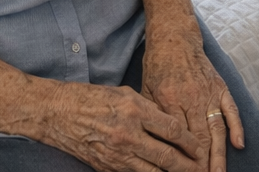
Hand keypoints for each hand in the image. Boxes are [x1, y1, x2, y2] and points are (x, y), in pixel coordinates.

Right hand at [38, 80, 200, 171]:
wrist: (56, 113)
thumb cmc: (91, 98)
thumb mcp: (125, 94)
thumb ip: (149, 110)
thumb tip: (171, 126)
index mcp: (135, 110)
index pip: (173, 130)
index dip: (191, 143)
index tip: (200, 149)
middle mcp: (128, 134)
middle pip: (168, 157)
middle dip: (189, 167)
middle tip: (202, 171)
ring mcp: (117, 154)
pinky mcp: (107, 167)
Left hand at [142, 31, 244, 171]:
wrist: (174, 38)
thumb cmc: (157, 65)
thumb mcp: (145, 89)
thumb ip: (151, 115)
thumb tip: (152, 143)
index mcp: (169, 100)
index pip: (178, 138)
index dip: (182, 160)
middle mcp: (191, 99)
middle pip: (199, 139)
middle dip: (202, 165)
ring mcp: (208, 93)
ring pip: (216, 130)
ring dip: (219, 155)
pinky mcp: (220, 87)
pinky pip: (231, 110)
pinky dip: (236, 127)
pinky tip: (238, 145)